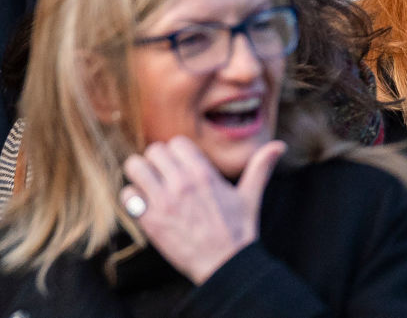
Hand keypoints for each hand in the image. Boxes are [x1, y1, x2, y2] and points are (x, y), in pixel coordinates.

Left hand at [120, 136, 286, 284]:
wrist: (224, 264)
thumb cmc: (238, 229)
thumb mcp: (251, 195)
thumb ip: (261, 166)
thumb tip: (280, 146)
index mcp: (204, 173)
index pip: (176, 143)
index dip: (177, 151)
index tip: (180, 163)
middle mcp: (181, 183)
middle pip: (154, 150)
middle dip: (158, 159)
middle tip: (163, 173)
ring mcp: (163, 201)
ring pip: (135, 167)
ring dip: (140, 173)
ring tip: (149, 183)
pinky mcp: (150, 221)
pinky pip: (127, 195)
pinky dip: (132, 197)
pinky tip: (144, 204)